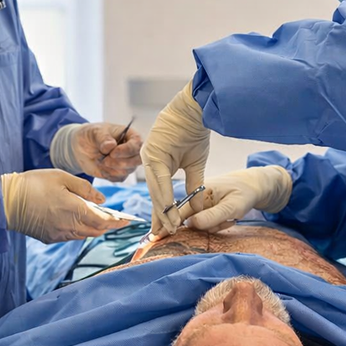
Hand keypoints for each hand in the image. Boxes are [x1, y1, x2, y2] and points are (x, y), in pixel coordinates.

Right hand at [0, 169, 129, 243]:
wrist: (5, 201)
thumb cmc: (33, 184)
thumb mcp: (62, 177)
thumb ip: (85, 189)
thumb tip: (102, 200)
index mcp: (74, 211)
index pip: (104, 221)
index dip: (118, 222)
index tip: (128, 220)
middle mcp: (69, 227)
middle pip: (96, 230)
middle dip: (108, 225)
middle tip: (116, 217)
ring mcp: (59, 235)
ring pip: (84, 235)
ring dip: (94, 228)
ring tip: (99, 217)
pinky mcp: (49, 238)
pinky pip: (71, 236)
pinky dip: (80, 229)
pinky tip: (78, 219)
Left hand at [51, 122, 142, 181]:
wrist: (81, 148)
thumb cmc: (91, 135)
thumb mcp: (94, 131)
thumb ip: (103, 137)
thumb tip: (111, 145)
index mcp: (130, 135)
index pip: (137, 144)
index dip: (126, 150)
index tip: (112, 153)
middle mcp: (132, 149)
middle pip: (137, 160)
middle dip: (120, 162)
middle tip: (104, 159)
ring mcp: (128, 162)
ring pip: (127, 170)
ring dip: (110, 168)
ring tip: (99, 160)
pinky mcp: (120, 173)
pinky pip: (119, 178)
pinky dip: (108, 174)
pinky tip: (100, 166)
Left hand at [141, 81, 209, 234]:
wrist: (196, 109)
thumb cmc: (195, 132)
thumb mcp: (195, 165)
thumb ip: (193, 186)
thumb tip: (196, 207)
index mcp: (157, 164)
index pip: (158, 193)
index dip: (162, 212)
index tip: (166, 229)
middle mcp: (149, 161)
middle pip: (154, 195)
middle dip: (159, 217)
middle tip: (161, 236)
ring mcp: (148, 156)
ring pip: (155, 190)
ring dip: (162, 211)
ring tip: (169, 228)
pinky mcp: (152, 152)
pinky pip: (160, 180)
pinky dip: (165, 196)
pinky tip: (168, 211)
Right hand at [172, 166, 292, 233]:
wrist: (255, 185)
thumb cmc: (246, 193)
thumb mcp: (233, 206)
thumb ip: (212, 216)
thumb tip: (191, 225)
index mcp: (199, 192)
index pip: (178, 210)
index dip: (168, 223)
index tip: (157, 237)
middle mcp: (196, 197)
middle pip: (187, 221)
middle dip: (207, 227)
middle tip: (228, 220)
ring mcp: (200, 203)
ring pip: (198, 225)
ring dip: (215, 226)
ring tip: (232, 218)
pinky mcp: (205, 208)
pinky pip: (206, 224)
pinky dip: (217, 225)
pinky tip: (230, 218)